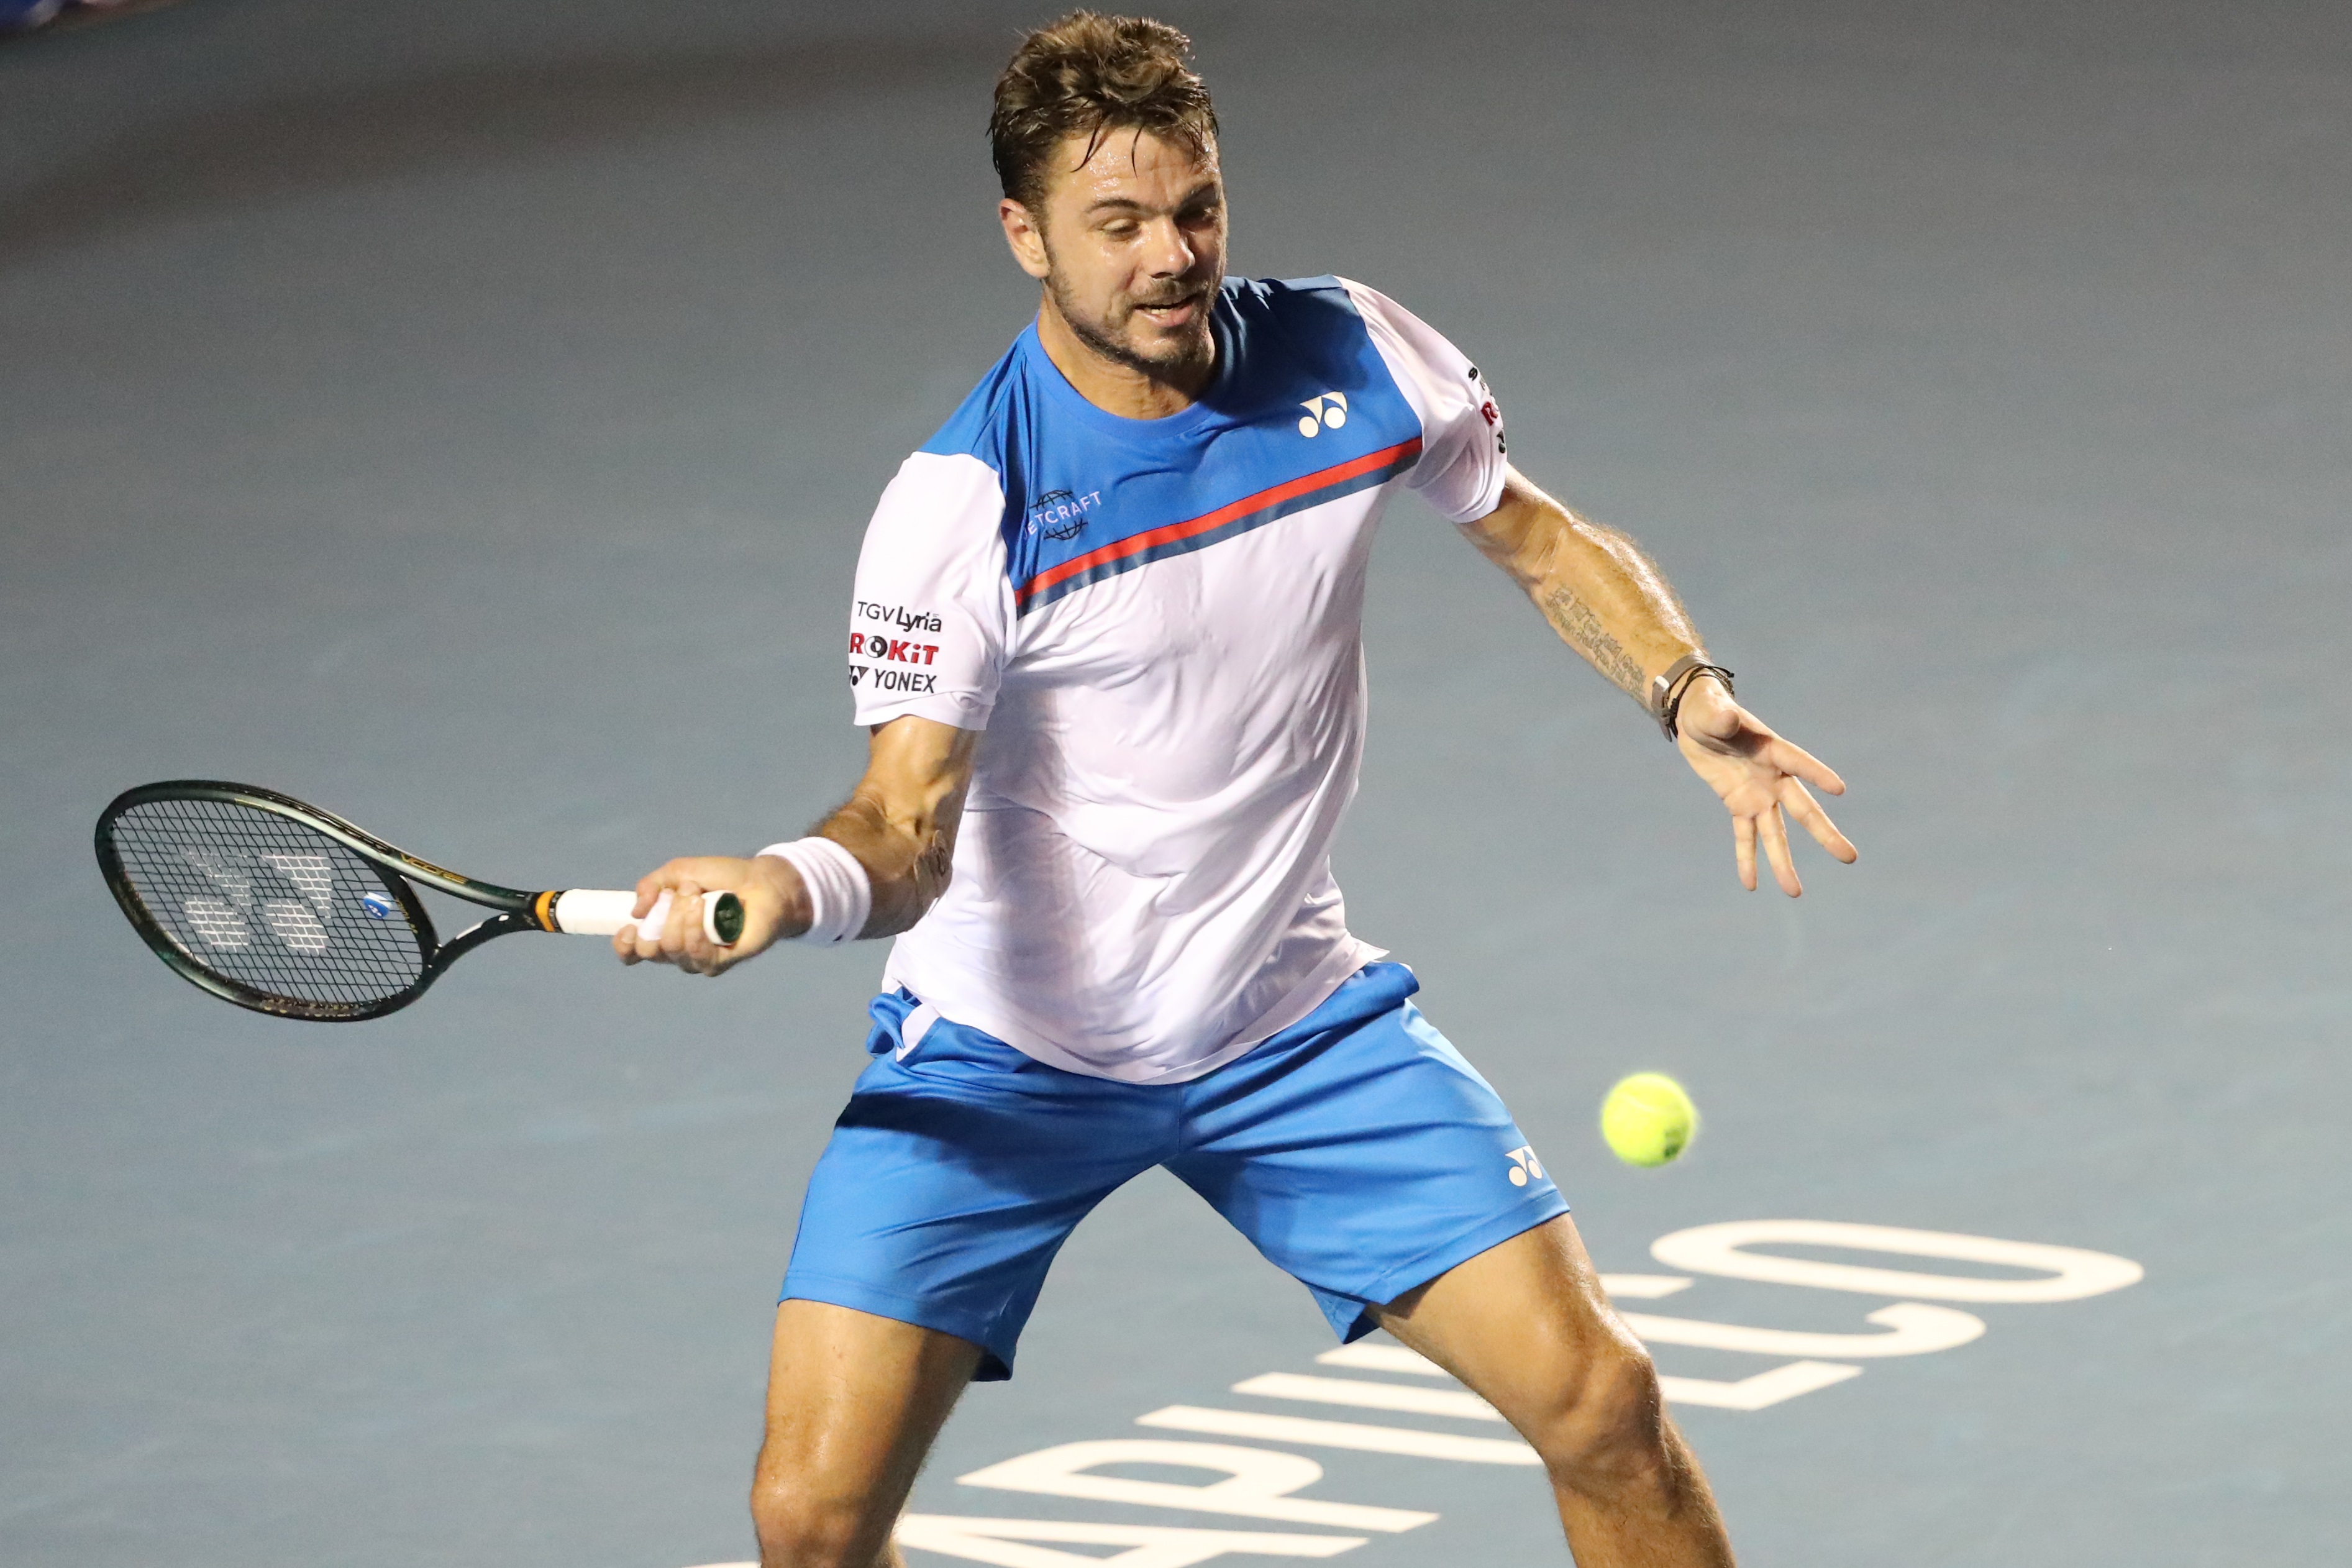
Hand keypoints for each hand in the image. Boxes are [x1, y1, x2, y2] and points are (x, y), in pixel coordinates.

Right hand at [614, 855, 806, 975]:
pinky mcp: (721, 962)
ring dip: (680, 917)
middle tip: (682, 895)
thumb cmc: (721, 878)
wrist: (760, 881)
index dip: (625, 946)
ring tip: (698, 895)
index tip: (629, 926)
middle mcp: (678, 951)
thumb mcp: (678, 872)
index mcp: (663, 932)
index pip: (633, 954)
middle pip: (650, 952)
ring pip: (672, 949)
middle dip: (659, 919)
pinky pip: (697, 953)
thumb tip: (635, 911)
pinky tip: (703, 910)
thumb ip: (651, 886)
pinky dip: (695, 928)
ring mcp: (700, 959)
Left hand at [1672, 678, 1857, 895]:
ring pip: (1775, 833)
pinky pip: (1743, 836)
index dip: (1817, 774)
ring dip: (1783, 862)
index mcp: (1773, 749)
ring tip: (1795, 892)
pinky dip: (1746, 859)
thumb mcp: (1710, 711)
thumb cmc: (1708, 709)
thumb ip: (1720, 717)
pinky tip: (1751, 885)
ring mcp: (1758, 794)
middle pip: (1802, 809)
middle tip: (1849, 857)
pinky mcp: (1738, 805)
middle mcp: (1773, 777)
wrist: (1697, 721)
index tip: (1839, 789)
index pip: (1798, 763)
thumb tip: (1725, 717)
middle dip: (1824, 834)